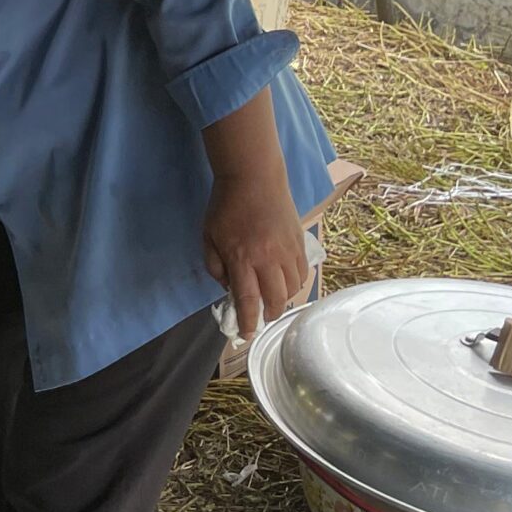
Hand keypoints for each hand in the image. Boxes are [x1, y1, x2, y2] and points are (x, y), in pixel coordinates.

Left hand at [203, 173, 309, 339]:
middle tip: (260, 318)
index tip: (246, 334)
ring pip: (294, 288)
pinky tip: (285, 283)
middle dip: (268, 314)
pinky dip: (296, 283)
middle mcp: (269, 257)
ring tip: (272, 300)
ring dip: (283, 299)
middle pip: (276, 299)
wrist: (254, 176)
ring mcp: (288, 250)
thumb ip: (215, 266)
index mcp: (242, 257)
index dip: (248, 321)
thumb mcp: (208, 237)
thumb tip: (229, 288)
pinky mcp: (301, 241)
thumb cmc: (225, 206)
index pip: (248, 300)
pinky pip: (303, 272)